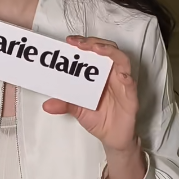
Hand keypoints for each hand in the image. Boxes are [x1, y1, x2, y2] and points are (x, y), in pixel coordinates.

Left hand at [42, 36, 139, 153]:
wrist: (113, 138)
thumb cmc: (98, 118)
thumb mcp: (77, 110)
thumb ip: (64, 105)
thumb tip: (47, 105)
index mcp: (98, 74)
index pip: (93, 51)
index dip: (83, 43)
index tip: (70, 41)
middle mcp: (111, 74)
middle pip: (107, 49)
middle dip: (93, 43)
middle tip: (79, 43)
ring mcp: (122, 83)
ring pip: (121, 59)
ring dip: (109, 51)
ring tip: (96, 49)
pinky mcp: (130, 95)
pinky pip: (130, 82)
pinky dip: (125, 75)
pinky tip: (119, 74)